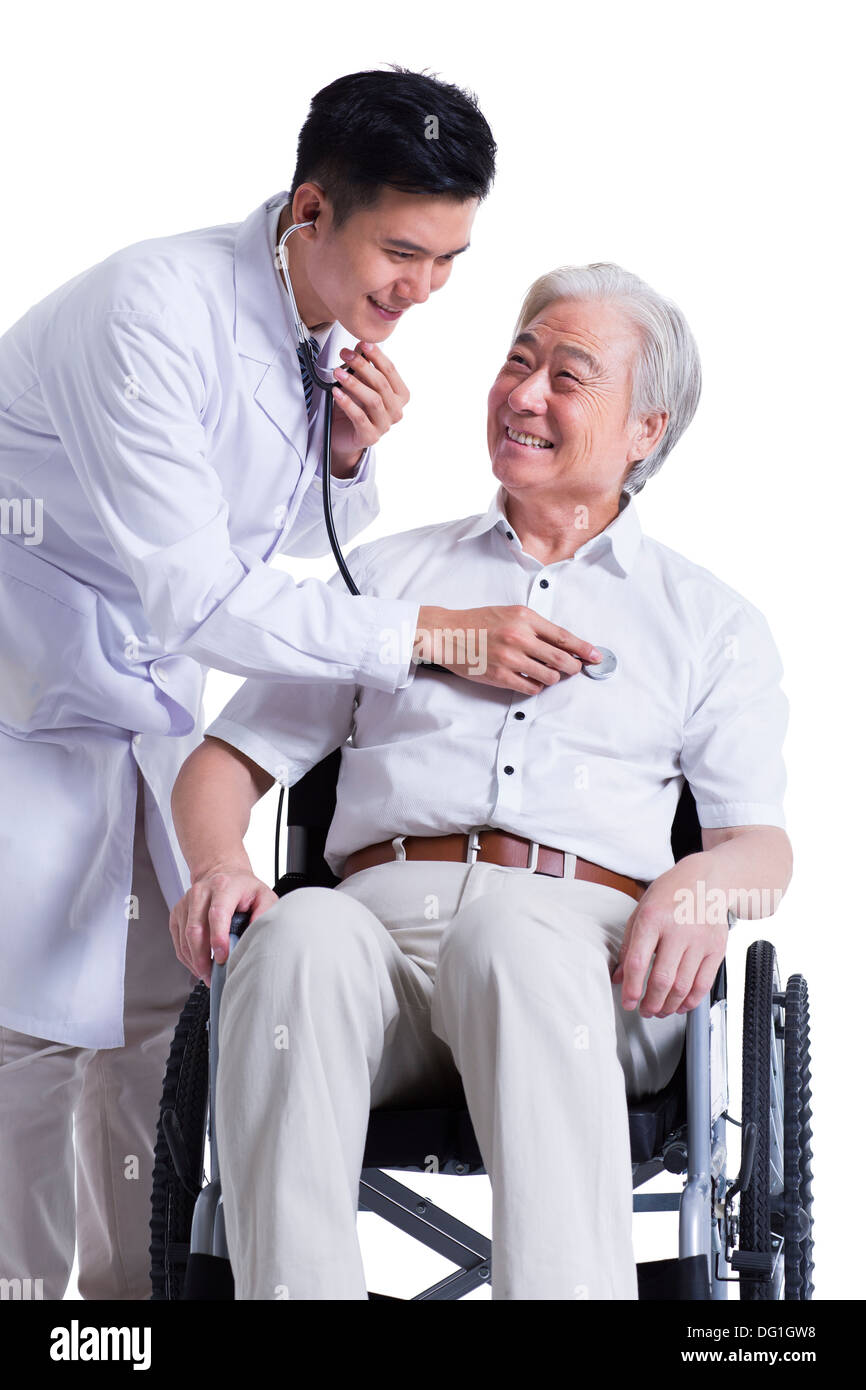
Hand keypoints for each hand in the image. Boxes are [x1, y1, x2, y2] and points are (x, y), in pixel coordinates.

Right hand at [169, 865, 277, 986]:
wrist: (223, 874)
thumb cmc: (243, 888)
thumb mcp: (263, 895)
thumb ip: (265, 914)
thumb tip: (257, 936)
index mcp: (223, 887)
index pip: (217, 914)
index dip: (218, 938)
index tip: (222, 957)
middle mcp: (201, 893)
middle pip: (195, 929)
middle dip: (202, 957)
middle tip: (213, 975)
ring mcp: (186, 902)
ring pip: (184, 938)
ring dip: (194, 960)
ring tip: (207, 974)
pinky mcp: (178, 913)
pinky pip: (178, 940)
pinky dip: (187, 957)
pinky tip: (198, 964)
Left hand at [329, 341, 408, 472]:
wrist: (343, 436)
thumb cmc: (355, 407)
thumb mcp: (360, 383)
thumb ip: (364, 367)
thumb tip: (361, 345)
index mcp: (399, 395)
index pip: (391, 371)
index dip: (377, 356)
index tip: (363, 343)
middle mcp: (396, 411)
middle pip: (381, 384)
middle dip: (363, 366)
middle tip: (345, 355)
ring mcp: (385, 425)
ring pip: (373, 400)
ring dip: (354, 384)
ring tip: (338, 373)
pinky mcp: (370, 437)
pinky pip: (360, 418)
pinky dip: (347, 403)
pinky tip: (336, 392)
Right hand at [415, 604, 603, 694]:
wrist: (447, 634)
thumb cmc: (478, 622)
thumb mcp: (509, 613)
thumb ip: (535, 626)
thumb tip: (562, 643)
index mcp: (524, 618)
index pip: (563, 636)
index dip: (583, 648)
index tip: (595, 655)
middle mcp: (519, 637)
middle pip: (561, 659)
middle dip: (574, 667)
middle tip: (576, 669)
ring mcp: (510, 658)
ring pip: (549, 676)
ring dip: (553, 678)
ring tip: (546, 674)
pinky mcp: (500, 676)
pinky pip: (531, 688)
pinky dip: (536, 686)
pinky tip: (531, 681)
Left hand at [611, 863, 728, 1016]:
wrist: (706, 880)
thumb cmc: (670, 894)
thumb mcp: (641, 911)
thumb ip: (628, 946)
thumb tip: (619, 977)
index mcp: (652, 918)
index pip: (638, 962)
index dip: (631, 988)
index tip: (627, 1002)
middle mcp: (677, 930)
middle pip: (662, 979)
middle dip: (650, 1003)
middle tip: (645, 1010)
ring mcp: (700, 940)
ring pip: (683, 986)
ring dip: (669, 1005)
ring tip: (660, 1010)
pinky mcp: (717, 948)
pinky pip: (703, 984)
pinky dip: (691, 1001)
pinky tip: (681, 1004)